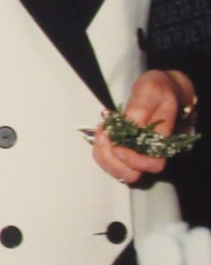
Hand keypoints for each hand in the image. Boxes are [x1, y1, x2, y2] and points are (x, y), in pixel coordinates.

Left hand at [91, 69, 194, 183]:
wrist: (158, 91)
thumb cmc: (157, 89)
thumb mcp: (150, 90)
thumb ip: (140, 107)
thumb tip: (129, 125)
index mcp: (163, 141)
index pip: (153, 164)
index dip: (133, 160)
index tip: (117, 146)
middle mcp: (151, 153)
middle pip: (132, 174)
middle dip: (112, 160)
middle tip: (104, 135)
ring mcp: (137, 154)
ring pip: (118, 171)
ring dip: (103, 155)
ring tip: (102, 132)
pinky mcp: (124, 151)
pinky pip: (109, 160)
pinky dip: (100, 150)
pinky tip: (101, 133)